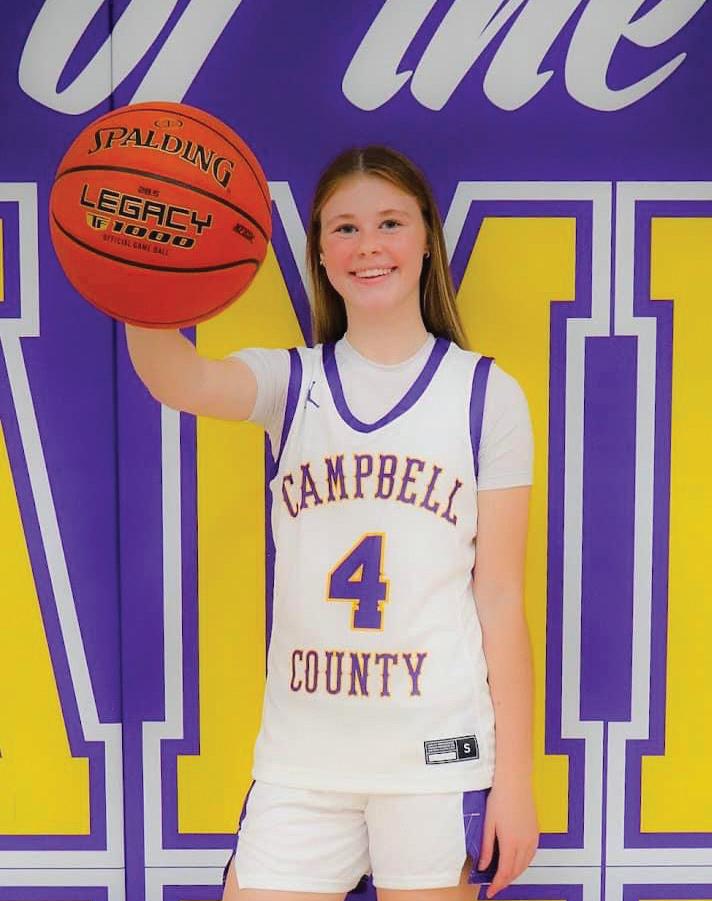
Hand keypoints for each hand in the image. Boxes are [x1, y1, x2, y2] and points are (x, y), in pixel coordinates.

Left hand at [478, 774, 538, 898]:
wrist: (515, 782)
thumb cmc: (501, 798)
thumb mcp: (488, 824)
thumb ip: (486, 847)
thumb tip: (483, 865)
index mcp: (510, 842)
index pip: (504, 873)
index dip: (497, 885)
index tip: (490, 892)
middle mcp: (524, 843)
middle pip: (516, 872)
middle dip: (505, 882)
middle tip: (495, 886)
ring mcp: (532, 838)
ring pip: (525, 865)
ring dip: (515, 874)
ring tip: (503, 876)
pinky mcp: (536, 833)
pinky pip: (531, 856)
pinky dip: (523, 864)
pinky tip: (516, 862)